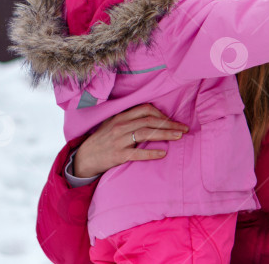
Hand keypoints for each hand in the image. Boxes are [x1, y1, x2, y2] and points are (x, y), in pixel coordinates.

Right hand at [73, 103, 188, 177]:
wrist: (84, 158)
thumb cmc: (102, 140)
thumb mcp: (113, 124)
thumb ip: (129, 119)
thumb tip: (152, 118)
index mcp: (121, 117)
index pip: (145, 109)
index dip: (162, 114)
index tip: (173, 121)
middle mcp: (121, 126)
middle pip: (150, 121)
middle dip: (169, 124)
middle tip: (184, 128)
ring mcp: (119, 140)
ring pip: (146, 134)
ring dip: (165, 134)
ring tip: (179, 136)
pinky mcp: (118, 155)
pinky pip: (137, 153)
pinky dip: (151, 153)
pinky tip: (163, 153)